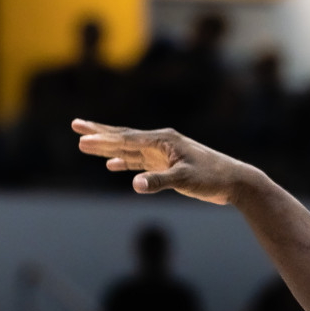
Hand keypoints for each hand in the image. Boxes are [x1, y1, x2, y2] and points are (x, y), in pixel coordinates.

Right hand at [71, 119, 254, 205]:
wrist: (234, 181)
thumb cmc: (212, 178)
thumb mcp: (185, 180)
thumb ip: (159, 182)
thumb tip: (134, 185)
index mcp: (164, 140)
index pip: (127, 139)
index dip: (102, 139)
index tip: (80, 138)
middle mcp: (161, 142)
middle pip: (124, 136)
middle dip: (98, 133)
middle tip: (75, 125)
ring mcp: (163, 153)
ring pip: (129, 148)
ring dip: (107, 146)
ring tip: (85, 142)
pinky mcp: (167, 164)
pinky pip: (139, 161)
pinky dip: (124, 162)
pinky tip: (112, 165)